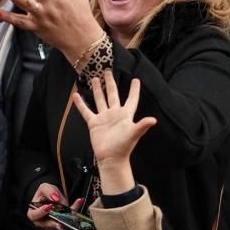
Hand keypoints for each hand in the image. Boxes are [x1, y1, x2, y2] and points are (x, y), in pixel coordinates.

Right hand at [27, 183, 81, 229]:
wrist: (52, 197)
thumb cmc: (45, 194)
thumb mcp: (44, 188)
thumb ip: (48, 191)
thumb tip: (56, 198)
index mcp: (33, 213)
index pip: (35, 215)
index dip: (41, 212)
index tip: (49, 206)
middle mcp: (42, 222)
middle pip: (49, 224)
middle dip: (56, 222)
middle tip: (62, 220)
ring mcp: (53, 225)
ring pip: (61, 224)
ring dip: (68, 218)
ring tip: (73, 211)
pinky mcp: (63, 224)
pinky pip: (69, 221)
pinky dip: (74, 211)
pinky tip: (78, 202)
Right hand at [72, 72, 155, 194]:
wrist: (111, 158)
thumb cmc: (124, 147)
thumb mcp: (134, 134)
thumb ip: (142, 126)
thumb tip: (154, 120)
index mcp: (125, 115)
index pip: (131, 99)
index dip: (134, 90)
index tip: (136, 79)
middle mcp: (115, 114)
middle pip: (112, 94)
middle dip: (110, 83)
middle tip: (108, 70)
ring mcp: (104, 118)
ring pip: (100, 100)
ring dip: (97, 89)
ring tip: (94, 78)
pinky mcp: (94, 123)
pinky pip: (86, 111)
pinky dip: (81, 103)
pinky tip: (76, 95)